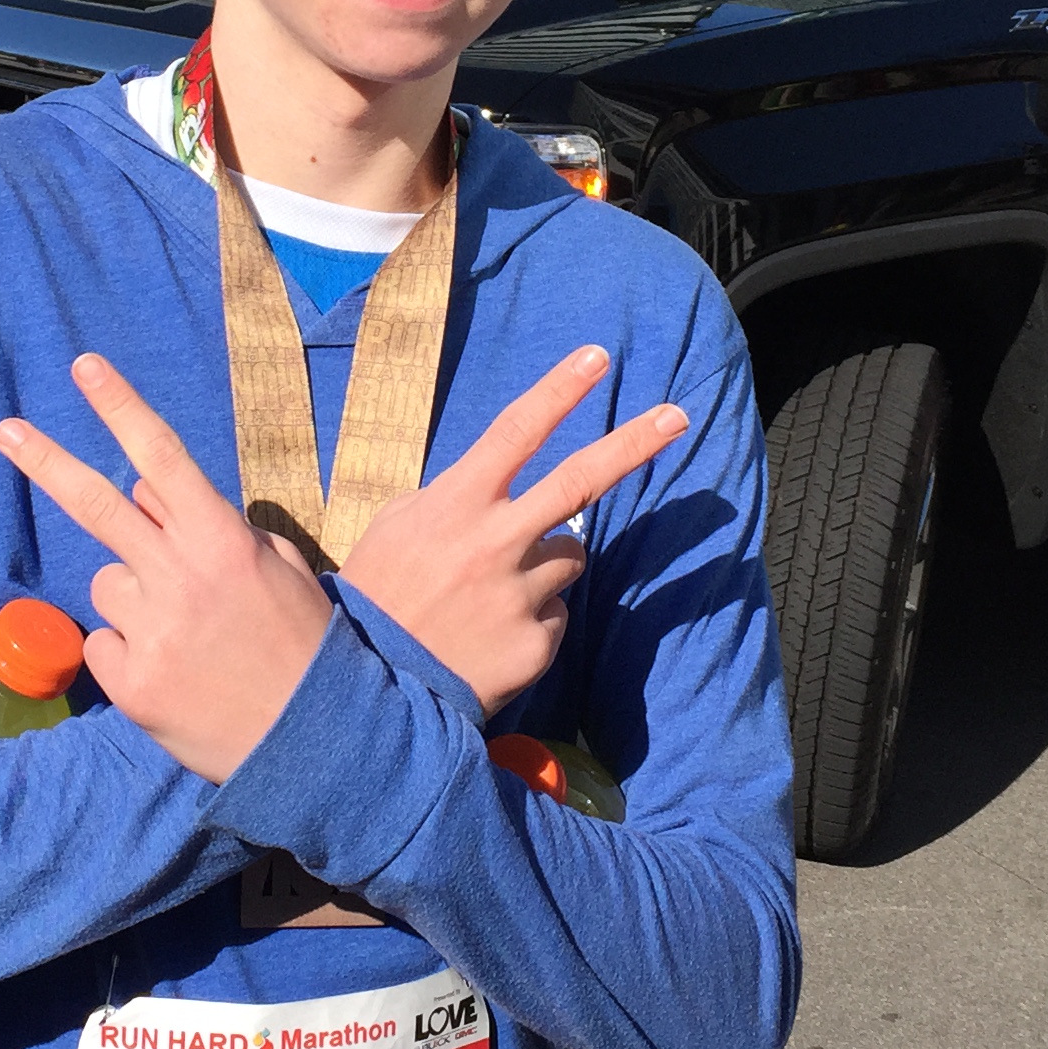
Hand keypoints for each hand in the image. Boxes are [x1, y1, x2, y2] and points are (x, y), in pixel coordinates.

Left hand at [0, 355, 335, 783]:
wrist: (315, 746)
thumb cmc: (304, 647)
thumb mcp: (282, 570)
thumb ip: (221, 528)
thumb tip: (157, 496)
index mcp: (223, 540)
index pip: (162, 457)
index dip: (121, 407)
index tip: (85, 368)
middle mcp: (179, 575)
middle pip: (98, 503)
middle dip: (46, 460)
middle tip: (4, 429)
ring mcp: (150, 630)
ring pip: (106, 585)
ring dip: (132, 598)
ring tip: (187, 635)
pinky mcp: (129, 682)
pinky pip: (103, 643)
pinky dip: (127, 652)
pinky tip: (174, 673)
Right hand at [336, 348, 687, 718]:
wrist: (369, 691)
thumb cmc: (379, 595)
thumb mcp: (395, 526)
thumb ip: (448, 499)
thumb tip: (492, 486)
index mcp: (457, 504)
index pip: (517, 431)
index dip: (559, 390)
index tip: (598, 357)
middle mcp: (497, 542)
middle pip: (580, 480)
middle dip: (634, 443)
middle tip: (678, 416)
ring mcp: (521, 594)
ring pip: (570, 556)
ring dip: (546, 564)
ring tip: (491, 594)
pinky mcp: (536, 643)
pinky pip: (554, 615)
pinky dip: (532, 619)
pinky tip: (490, 636)